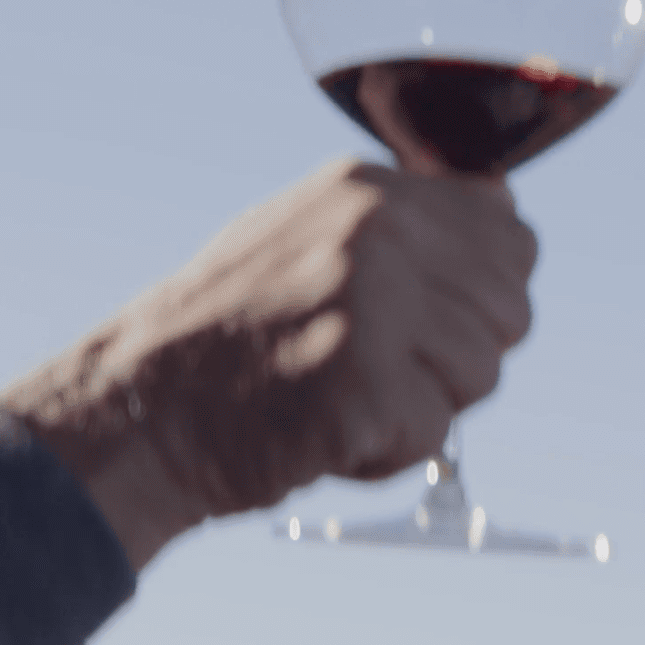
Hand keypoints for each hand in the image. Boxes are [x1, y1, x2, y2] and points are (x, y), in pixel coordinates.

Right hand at [0, 159, 537, 568]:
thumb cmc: (222, 340)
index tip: (408, 323)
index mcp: (365, 190)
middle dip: (455, 358)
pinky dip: (387, 454)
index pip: (510, 237)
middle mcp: (373, 231)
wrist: (134, 414)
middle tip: (366, 368)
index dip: (474, 298)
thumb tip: (499, 203)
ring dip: (421, 407)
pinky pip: (436, 434)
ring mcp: (370, 304)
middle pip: (510, 312)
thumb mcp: (303, 238)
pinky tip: (322, 433)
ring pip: (483, 374)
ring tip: (337, 396)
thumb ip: (403, 219)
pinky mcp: (364, 383)